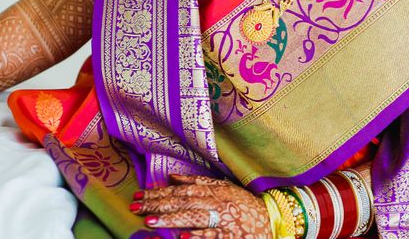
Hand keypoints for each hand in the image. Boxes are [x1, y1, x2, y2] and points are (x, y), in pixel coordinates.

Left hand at [130, 173, 271, 238]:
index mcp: (214, 189)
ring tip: (151, 222)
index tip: (138, 195)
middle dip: (158, 205)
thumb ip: (197, 181)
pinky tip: (182, 238)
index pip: (181, 190)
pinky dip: (198, 237)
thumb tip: (172, 176)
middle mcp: (217, 202)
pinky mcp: (231, 237)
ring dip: (172, 219)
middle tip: (136, 207)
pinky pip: (212, 237)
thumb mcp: (223, 187)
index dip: (159, 193)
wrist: (272, 219)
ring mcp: (224, 220)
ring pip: (195, 218)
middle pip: (183, 202)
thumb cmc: (244, 204)